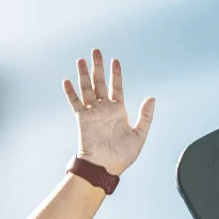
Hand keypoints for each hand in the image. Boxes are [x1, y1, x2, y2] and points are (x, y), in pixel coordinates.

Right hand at [63, 49, 154, 175]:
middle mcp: (104, 109)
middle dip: (98, 67)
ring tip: (81, 59)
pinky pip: (75, 103)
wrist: (105, 167)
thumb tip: (152, 98)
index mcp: (118, 111)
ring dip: (84, 74)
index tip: (115, 60)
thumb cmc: (122, 155)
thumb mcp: (139, 134)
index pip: (116, 87)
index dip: (116, 74)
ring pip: (87, 88)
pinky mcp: (82, 119)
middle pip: (100, 82)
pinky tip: (67, 81)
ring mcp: (92, 113)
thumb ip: (145, 116)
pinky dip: (70, 92)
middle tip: (96, 51)